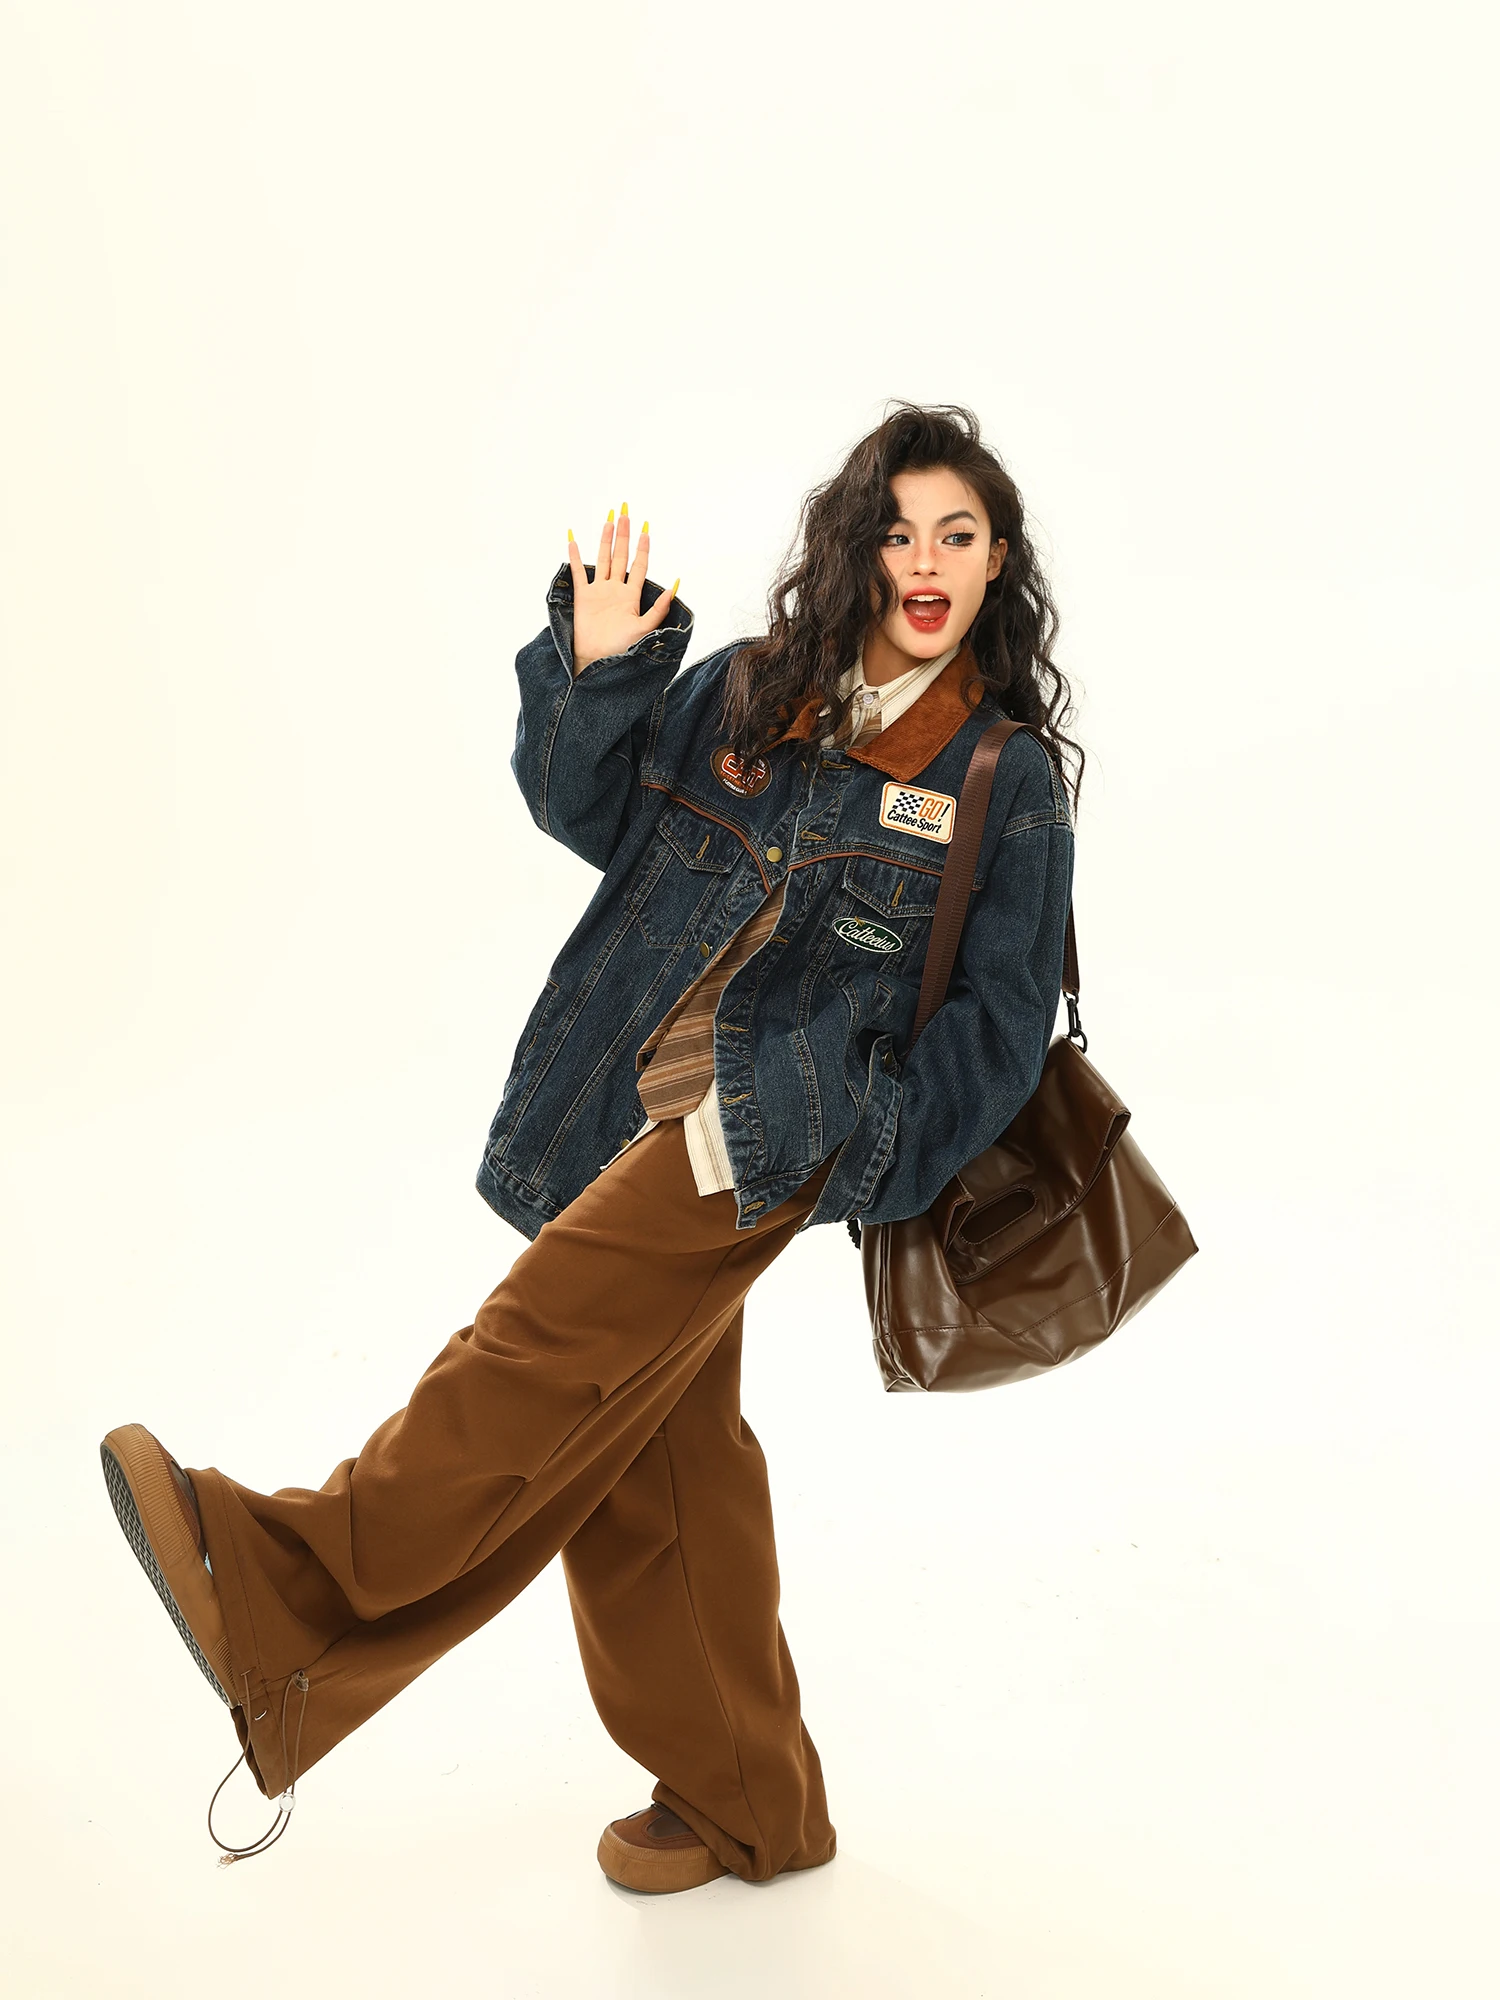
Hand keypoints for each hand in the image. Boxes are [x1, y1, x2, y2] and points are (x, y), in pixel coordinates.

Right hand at [566, 504, 679, 675]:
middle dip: (624, 535)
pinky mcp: (583, 597)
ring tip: (609, 520)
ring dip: (605, 540)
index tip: (646, 530)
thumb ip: (659, 608)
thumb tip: (675, 586)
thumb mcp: (645, 628)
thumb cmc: (622, 649)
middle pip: (620, 556)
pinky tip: (574, 540)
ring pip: (603, 559)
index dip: (643, 548)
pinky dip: (575, 557)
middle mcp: (615, 590)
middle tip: (626, 513)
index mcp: (631, 596)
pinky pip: (579, 573)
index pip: (639, 566)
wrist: (598, 662)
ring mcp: (598, 592)